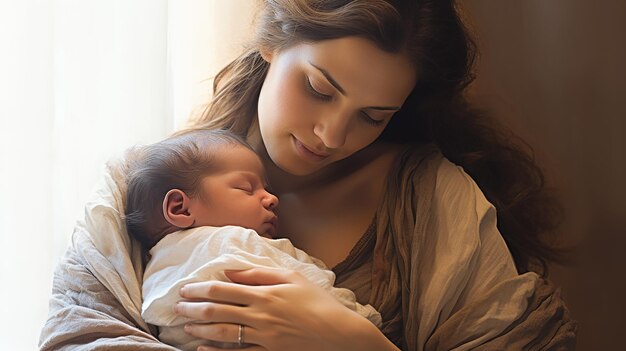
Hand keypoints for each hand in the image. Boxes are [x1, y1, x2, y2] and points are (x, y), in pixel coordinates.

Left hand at [173, 267, 391, 350]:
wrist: (338, 333)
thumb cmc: (317, 301)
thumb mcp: (291, 278)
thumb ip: (258, 274)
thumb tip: (230, 271)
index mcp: (264, 294)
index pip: (223, 289)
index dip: (200, 288)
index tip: (185, 288)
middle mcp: (259, 316)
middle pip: (217, 311)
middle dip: (193, 308)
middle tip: (176, 306)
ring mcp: (262, 337)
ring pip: (223, 333)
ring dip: (200, 329)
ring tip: (184, 326)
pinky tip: (202, 349)